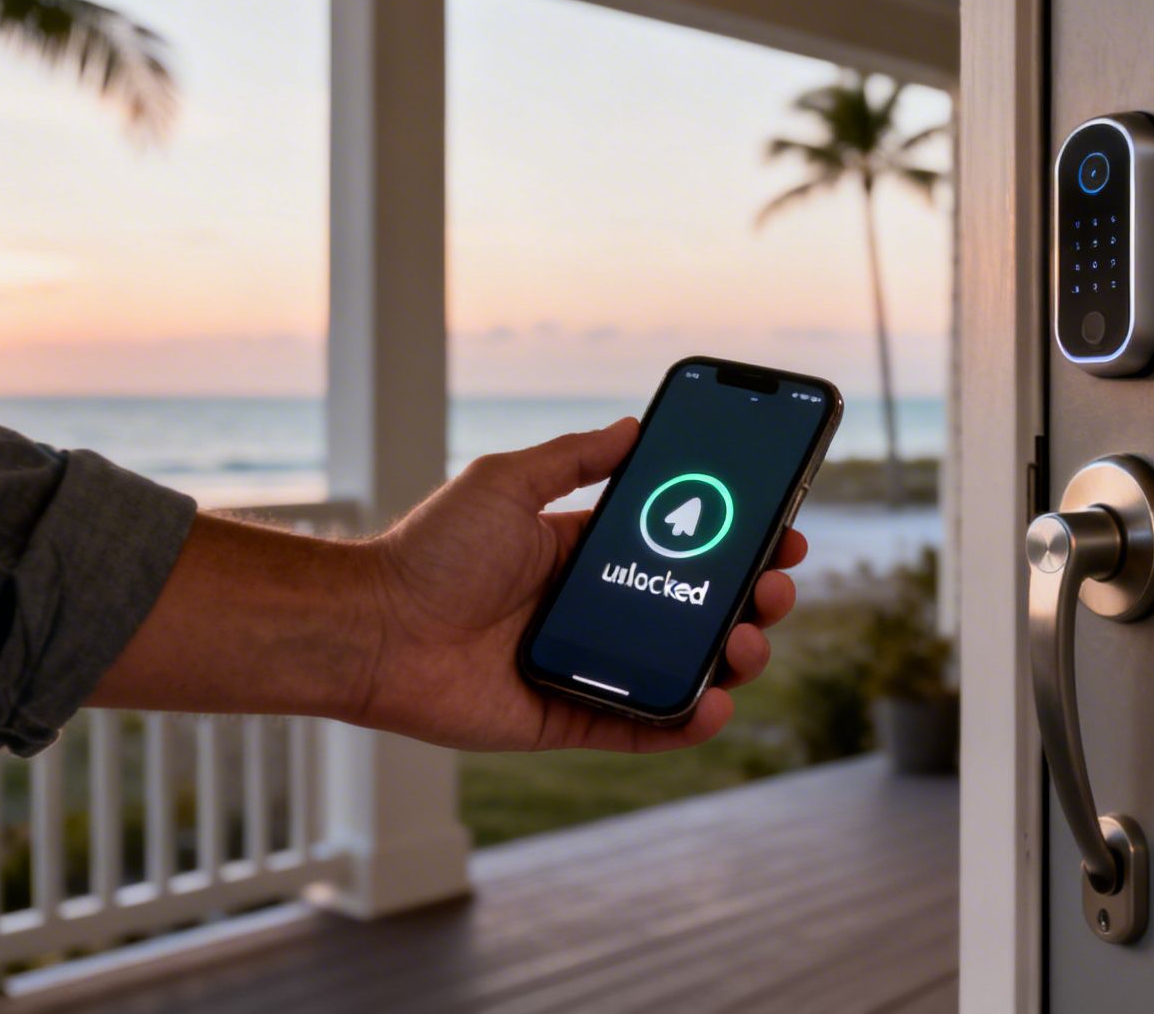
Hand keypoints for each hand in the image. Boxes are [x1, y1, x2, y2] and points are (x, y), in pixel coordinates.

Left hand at [352, 419, 804, 752]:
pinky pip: (641, 728)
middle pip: (696, 612)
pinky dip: (685, 723)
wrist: (372, 628)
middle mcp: (594, 611)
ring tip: (746, 643)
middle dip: (750, 601)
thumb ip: (574, 459)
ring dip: (731, 659)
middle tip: (775, 590)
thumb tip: (633, 425)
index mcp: (584, 555)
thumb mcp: (507, 483)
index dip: (733, 544)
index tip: (781, 532)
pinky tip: (715, 704)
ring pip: (682, 670)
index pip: (679, 550)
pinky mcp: (569, 718)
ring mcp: (588, 667)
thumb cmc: (428, 552)